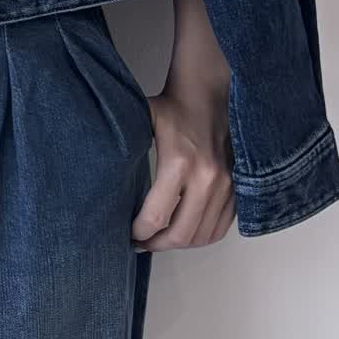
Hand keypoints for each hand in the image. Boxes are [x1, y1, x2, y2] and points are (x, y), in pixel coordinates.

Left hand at [132, 83, 235, 250]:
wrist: (210, 94)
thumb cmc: (172, 108)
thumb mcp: (140, 120)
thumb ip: (123, 149)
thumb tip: (101, 182)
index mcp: (179, 163)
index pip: (157, 216)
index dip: (139, 233)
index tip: (127, 234)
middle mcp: (207, 178)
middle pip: (181, 234)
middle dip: (156, 244)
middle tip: (140, 243)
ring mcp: (227, 186)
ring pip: (202, 236)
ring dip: (179, 244)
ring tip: (159, 240)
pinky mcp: (238, 189)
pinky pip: (221, 228)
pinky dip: (201, 237)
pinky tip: (183, 232)